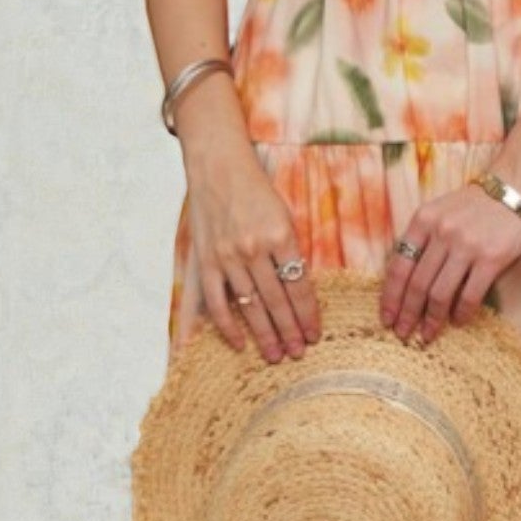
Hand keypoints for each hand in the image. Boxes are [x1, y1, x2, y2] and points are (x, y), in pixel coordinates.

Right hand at [177, 156, 321, 363]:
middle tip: (298, 353)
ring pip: (249, 306)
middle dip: (290, 331)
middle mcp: (254, 248)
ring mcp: (227, 256)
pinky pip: (216, 302)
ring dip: (264, 334)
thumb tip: (300, 290)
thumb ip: (291, 251)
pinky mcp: (206, 260)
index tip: (315, 335)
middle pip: (277, 301)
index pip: (299, 286)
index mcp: (280, 235)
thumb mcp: (285, 215)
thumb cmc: (256, 190)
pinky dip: (227, 326)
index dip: (308, 315)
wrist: (218, 166)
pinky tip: (239, 344)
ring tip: (275, 355)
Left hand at [380, 180, 520, 347]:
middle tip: (404, 334)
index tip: (386, 318)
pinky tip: (458, 321)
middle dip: (407, 314)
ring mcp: (466, 246)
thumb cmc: (475, 206)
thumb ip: (421, 240)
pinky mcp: (491, 258)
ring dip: (432, 319)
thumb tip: (404, 283)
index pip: (398, 266)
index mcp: (423, 220)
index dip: (390, 297)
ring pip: (440, 293)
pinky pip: (470, 295)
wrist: (516, 189)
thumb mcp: (439, 212)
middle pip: (417, 284)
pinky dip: (461, 313)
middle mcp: (442, 232)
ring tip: (428, 334)